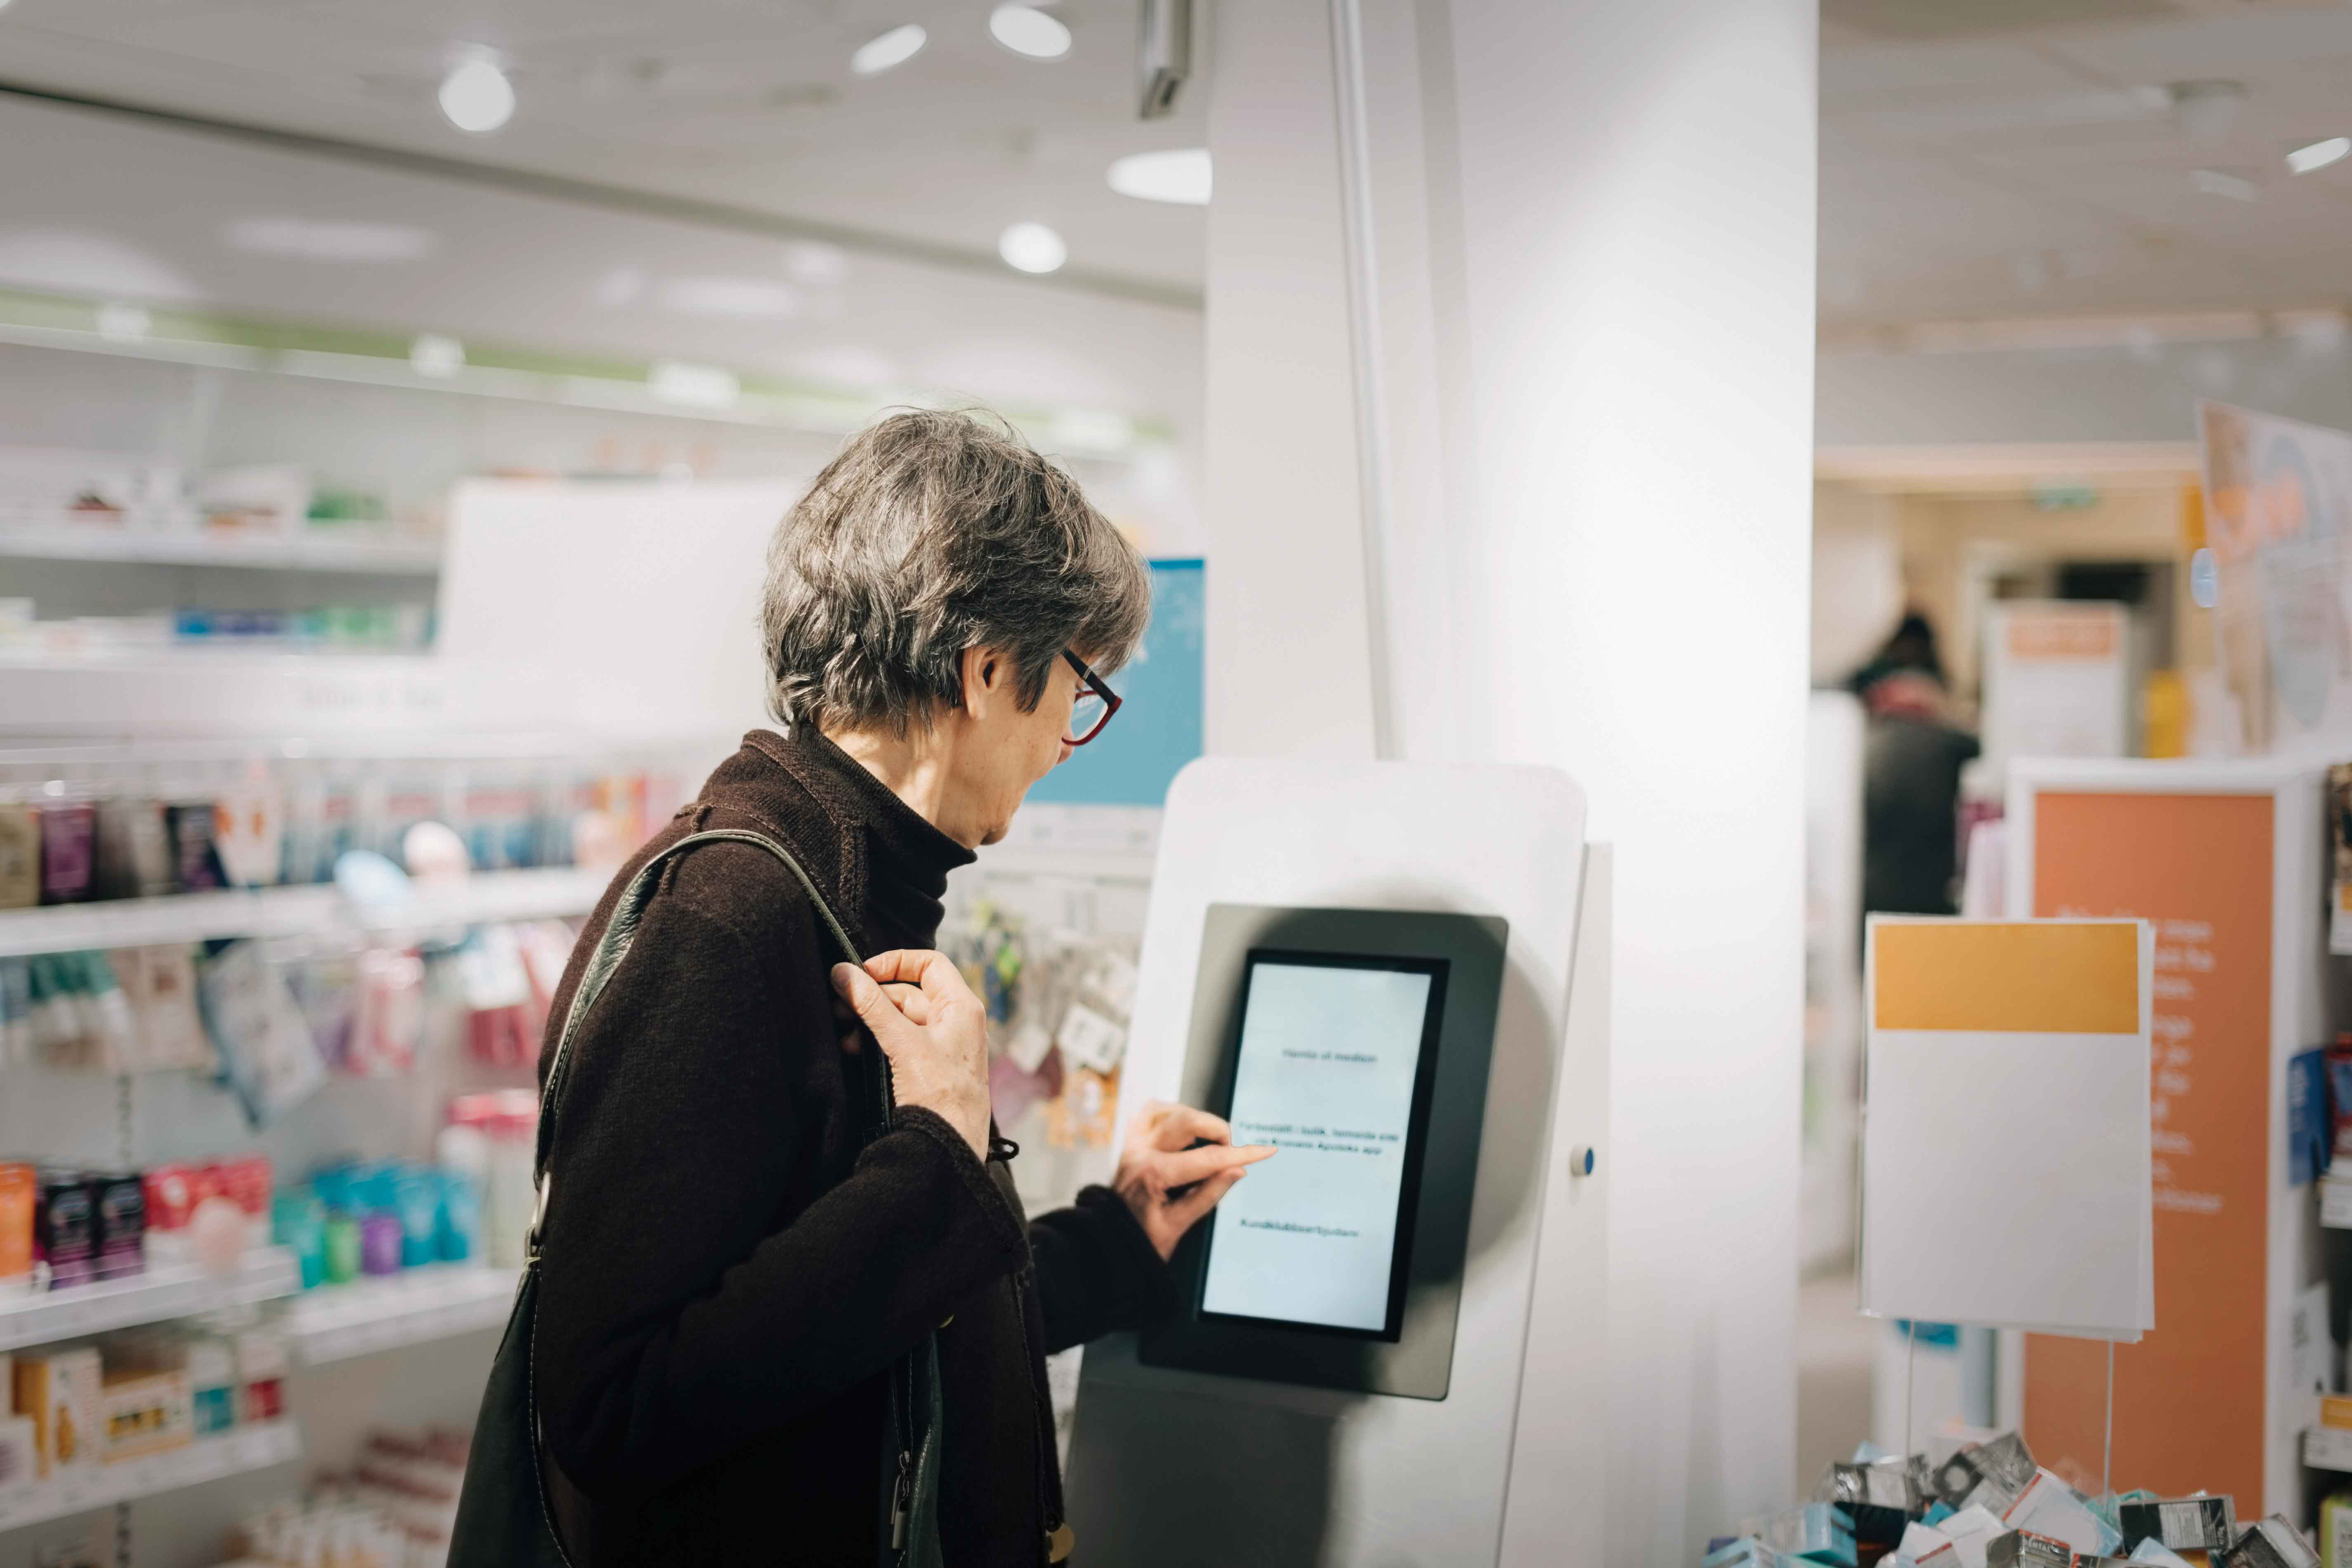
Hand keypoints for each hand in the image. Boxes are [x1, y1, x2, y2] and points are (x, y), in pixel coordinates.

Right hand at [832, 950, 990, 1159]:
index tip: (864, 973)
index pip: (929, 964)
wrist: (951, 1148)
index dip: (895, 962)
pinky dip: (876, 1041)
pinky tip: (854, 1050)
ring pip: (900, 1019)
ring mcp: (941, 1045)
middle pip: (908, 992)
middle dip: (873, 998)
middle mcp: (955, 1021)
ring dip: (869, 1022)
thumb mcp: (904, 1044)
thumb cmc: (942, 1096)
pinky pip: (899, 1042)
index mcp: (962, 1007)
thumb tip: (843, 973)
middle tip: (840, 1005)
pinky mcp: (927, 1067)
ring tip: (844, 1033)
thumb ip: (872, 1006)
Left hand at [1113, 1102, 1274, 1260]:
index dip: (1242, 1154)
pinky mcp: (1129, 1139)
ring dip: (1195, 1119)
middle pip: (1187, 1120)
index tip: (1266, 1150)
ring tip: (1209, 1141)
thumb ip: (1209, 1194)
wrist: (1108, 1238)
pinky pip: (1152, 1111)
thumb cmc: (1141, 1239)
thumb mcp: (1178, 1225)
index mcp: (1153, 1174)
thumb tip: (1238, 1169)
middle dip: (1216, 1130)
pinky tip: (1184, 1127)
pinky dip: (1173, 1114)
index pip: (1209, 1158)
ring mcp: (1132, 1142)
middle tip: (1228, 1152)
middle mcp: (1139, 1151)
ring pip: (1170, 1110)